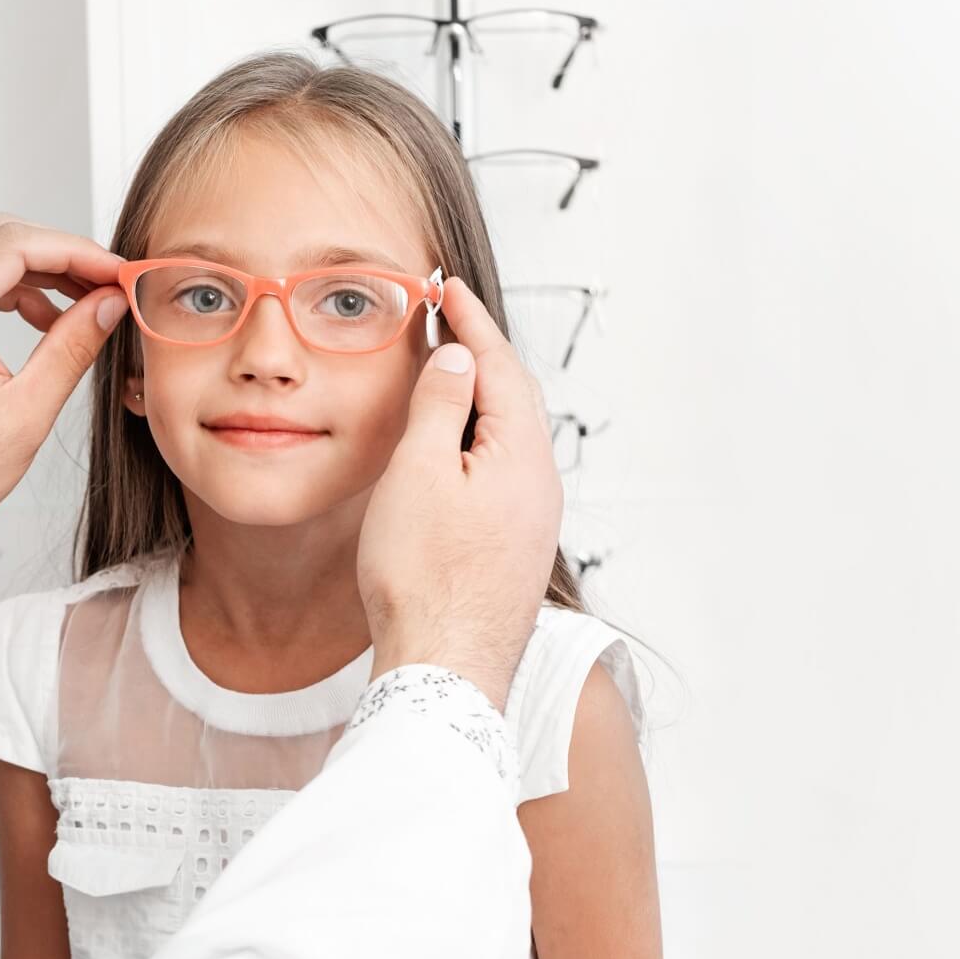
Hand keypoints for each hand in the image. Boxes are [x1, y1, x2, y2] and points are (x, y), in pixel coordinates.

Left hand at [0, 215, 128, 610]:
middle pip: (1, 237)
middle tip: (108, 283)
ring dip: (41, 271)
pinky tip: (48, 321)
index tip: (117, 272)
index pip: (15, 245)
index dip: (77, 251)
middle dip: (62, 254)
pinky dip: (16, 290)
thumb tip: (108, 305)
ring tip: (86, 305)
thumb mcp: (24, 414)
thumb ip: (71, 349)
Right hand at [357, 278, 561, 709]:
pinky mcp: (515, 550)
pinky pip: (502, 473)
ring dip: (477, 401)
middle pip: (514, 398)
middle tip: (446, 322)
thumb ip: (440, 405)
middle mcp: (541, 484)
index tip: (446, 287)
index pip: (499, 364)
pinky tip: (448, 454)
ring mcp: (533, 521)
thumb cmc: (423, 576)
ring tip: (442, 379)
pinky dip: (475, 444)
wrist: (446, 670)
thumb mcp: (418, 473)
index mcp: (522, 454)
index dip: (470, 321)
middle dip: (480, 355)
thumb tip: (460, 355)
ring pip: (509, 438)